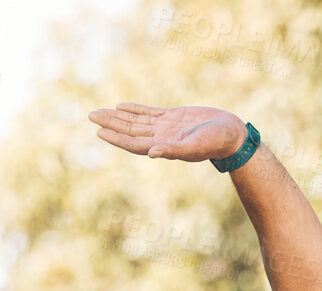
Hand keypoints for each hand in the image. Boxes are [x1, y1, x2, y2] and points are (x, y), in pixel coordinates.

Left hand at [88, 102, 247, 163]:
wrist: (231, 133)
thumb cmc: (215, 143)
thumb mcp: (194, 147)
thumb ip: (173, 150)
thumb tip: (152, 153)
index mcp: (164, 147)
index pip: (134, 143)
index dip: (116, 137)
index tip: (99, 130)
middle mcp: (162, 138)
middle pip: (130, 130)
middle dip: (111, 124)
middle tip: (90, 115)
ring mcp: (166, 127)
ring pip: (136, 121)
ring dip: (118, 117)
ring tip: (100, 111)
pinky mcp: (173, 117)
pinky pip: (149, 113)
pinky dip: (134, 110)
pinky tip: (122, 107)